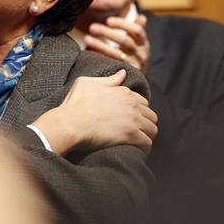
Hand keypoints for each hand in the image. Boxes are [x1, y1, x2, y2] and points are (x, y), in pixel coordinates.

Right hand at [31, 70, 157, 154]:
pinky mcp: (131, 135)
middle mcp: (132, 104)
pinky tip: (138, 150)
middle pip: (151, 116)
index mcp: (123, 92)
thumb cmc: (74, 104)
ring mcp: (133, 120)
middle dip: (146, 124)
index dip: (138, 111)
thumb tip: (123, 73)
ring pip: (153, 129)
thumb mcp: (87, 83)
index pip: (143, 102)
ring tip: (139, 142)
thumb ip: (108, 79)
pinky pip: (147, 143)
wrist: (70, 123)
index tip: (132, 120)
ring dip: (147, 136)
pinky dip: (145, 147)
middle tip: (137, 132)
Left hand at [83, 14, 150, 70]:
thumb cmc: (134, 56)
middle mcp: (141, 54)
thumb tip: (141, 16)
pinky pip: (111, 65)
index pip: (137, 30)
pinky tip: (90, 52)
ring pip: (116, 53)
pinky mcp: (125, 75)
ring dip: (99, 45)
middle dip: (107, 33)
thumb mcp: (139, 43)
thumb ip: (137, 29)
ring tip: (87, 38)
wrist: (137, 81)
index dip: (123, 24)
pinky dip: (101, 58)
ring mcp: (134, 65)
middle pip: (124, 41)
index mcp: (144, 44)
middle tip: (92, 27)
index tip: (108, 21)